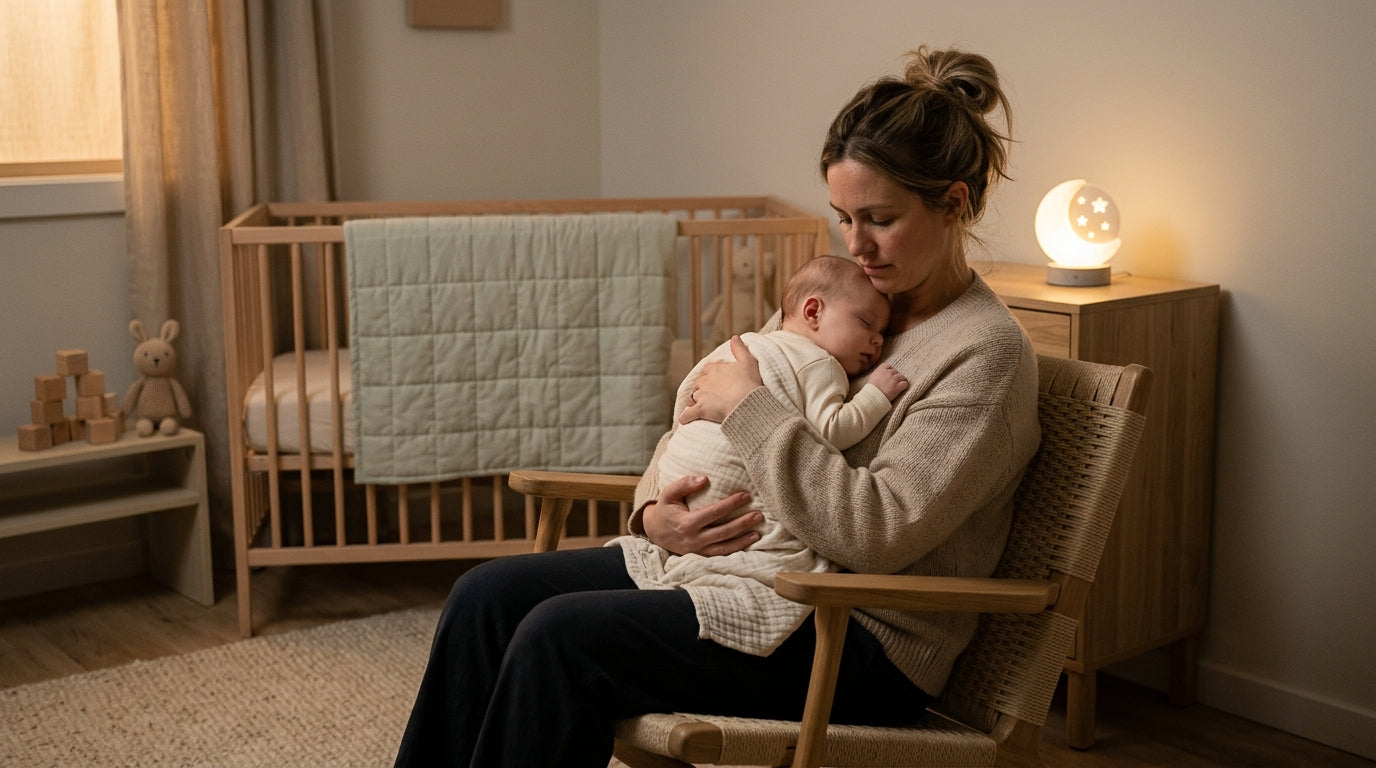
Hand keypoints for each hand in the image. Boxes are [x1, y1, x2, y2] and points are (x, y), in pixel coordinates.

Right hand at [641, 474, 762, 555]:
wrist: (654, 532)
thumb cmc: (665, 509)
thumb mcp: (668, 493)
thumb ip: (685, 484)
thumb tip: (705, 479)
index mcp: (686, 523)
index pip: (714, 513)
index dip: (731, 504)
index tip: (746, 495)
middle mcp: (693, 540)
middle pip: (723, 532)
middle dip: (742, 523)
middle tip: (758, 515)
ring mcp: (697, 551)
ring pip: (724, 547)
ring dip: (742, 540)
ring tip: (757, 532)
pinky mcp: (700, 556)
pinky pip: (720, 555)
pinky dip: (735, 551)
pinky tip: (747, 543)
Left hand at [679, 336, 763, 424]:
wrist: (746, 402)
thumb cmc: (749, 382)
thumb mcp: (748, 361)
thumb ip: (740, 349)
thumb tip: (734, 337)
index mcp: (715, 369)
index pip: (708, 369)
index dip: (711, 374)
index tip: (716, 379)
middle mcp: (706, 381)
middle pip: (699, 382)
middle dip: (702, 387)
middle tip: (710, 394)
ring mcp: (702, 395)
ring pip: (693, 397)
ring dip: (696, 401)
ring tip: (703, 406)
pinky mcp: (701, 409)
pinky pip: (688, 414)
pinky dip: (686, 417)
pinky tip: (685, 420)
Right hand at [867, 362, 908, 400]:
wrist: (872, 397)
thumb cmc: (871, 389)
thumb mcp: (872, 377)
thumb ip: (879, 372)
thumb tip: (884, 373)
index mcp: (881, 369)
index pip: (889, 366)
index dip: (889, 371)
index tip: (887, 376)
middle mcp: (888, 372)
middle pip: (896, 372)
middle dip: (895, 377)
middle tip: (892, 383)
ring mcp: (894, 379)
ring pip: (902, 377)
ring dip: (900, 381)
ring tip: (897, 386)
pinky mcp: (897, 386)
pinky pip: (905, 383)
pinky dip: (904, 386)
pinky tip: (901, 389)